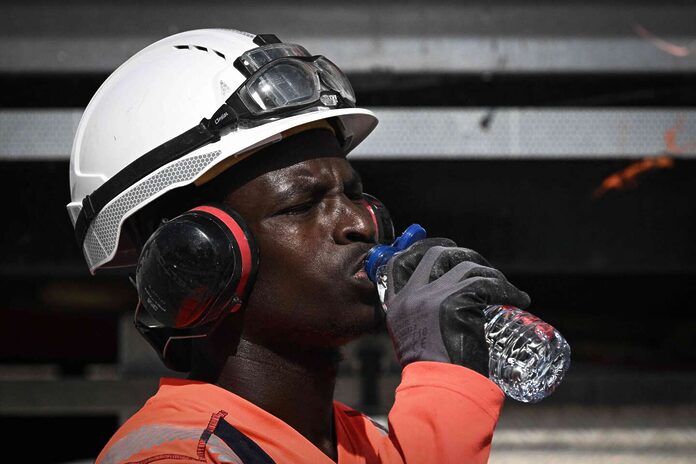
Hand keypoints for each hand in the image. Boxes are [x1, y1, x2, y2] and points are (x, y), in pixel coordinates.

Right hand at [384, 238, 529, 375]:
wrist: (439, 390)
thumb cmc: (434, 373)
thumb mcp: (416, 339)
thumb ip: (422, 319)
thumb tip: (444, 306)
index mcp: (397, 305)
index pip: (400, 261)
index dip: (422, 248)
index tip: (446, 247)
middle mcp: (411, 296)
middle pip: (436, 254)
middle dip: (463, 253)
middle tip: (481, 265)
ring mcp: (431, 296)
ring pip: (467, 266)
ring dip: (491, 274)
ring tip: (506, 289)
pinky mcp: (454, 301)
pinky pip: (486, 284)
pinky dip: (507, 288)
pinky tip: (519, 299)